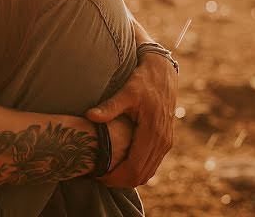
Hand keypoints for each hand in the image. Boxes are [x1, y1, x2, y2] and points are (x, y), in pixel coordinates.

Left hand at [85, 53, 177, 186]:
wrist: (163, 74)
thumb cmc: (143, 81)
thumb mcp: (126, 91)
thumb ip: (109, 106)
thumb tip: (89, 116)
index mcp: (153, 132)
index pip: (134, 167)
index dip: (115, 176)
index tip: (98, 175)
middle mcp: (162, 141)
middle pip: (141, 175)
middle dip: (119, 181)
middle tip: (99, 177)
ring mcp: (166, 143)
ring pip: (147, 173)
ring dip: (128, 178)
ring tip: (107, 173)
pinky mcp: (165, 141)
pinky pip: (152, 164)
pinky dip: (137, 170)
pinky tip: (120, 165)